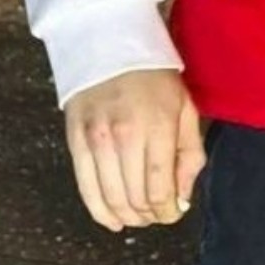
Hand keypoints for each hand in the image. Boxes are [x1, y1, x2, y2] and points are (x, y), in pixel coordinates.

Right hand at [64, 69, 207, 231]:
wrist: (110, 44)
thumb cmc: (154, 77)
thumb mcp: (185, 106)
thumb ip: (190, 153)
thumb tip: (183, 198)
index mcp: (157, 126)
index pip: (160, 188)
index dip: (168, 211)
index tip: (173, 212)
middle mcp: (125, 136)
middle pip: (136, 198)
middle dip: (150, 215)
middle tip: (158, 214)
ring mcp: (96, 140)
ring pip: (111, 198)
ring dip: (128, 216)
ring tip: (139, 216)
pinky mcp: (75, 141)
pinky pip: (86, 189)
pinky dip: (100, 212)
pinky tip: (114, 220)